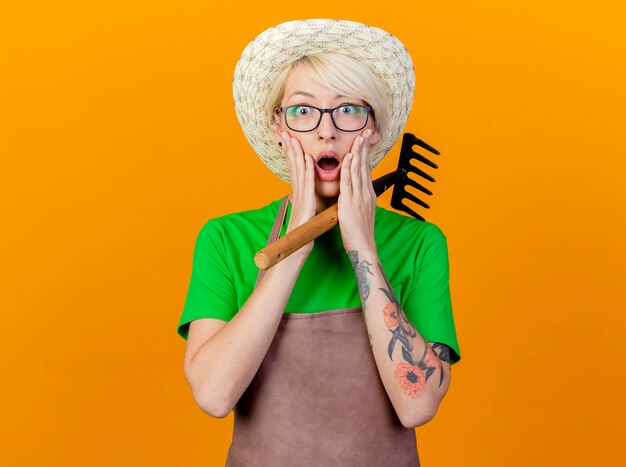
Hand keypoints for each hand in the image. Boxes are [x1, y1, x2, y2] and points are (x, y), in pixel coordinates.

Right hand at [280, 132, 315, 256]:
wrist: (294, 252)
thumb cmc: (301, 238)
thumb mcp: (306, 217)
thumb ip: (307, 207)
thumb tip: (308, 202)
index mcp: (299, 197)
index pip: (296, 172)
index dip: (293, 156)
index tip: (290, 141)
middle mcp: (298, 195)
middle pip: (294, 168)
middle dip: (290, 150)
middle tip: (286, 133)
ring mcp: (300, 199)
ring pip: (298, 172)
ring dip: (296, 154)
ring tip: (294, 139)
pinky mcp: (306, 206)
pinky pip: (306, 185)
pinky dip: (306, 171)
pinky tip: (306, 159)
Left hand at [338, 129, 377, 253]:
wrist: (363, 247)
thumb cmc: (360, 233)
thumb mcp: (361, 213)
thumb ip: (358, 201)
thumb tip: (355, 194)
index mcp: (368, 195)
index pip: (366, 169)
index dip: (365, 154)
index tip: (365, 141)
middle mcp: (366, 193)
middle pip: (365, 166)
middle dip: (365, 148)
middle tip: (366, 132)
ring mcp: (359, 197)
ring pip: (359, 170)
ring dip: (359, 152)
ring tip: (359, 137)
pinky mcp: (351, 203)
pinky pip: (350, 181)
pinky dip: (350, 168)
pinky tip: (350, 157)